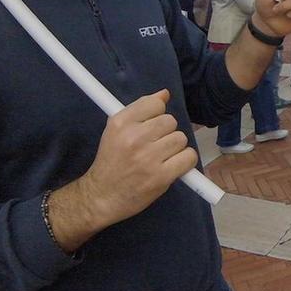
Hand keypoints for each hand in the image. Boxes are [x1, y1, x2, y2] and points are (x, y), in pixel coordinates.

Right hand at [72, 90, 196, 230]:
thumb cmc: (111, 161)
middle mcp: (134, 138)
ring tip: (160, 158)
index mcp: (120, 123)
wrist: (101, 196)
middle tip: (153, 146)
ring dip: (175, 148)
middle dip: (165, 133)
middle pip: (170, 121)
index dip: (156, 115)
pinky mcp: (160, 176)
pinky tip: (172, 166)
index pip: (156, 103)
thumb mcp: (116, 130)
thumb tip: (165, 93)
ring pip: (181, 138)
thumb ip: (141, 110)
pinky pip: (189, 157)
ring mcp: (148, 158)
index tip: (149, 127)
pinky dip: (184, 161)